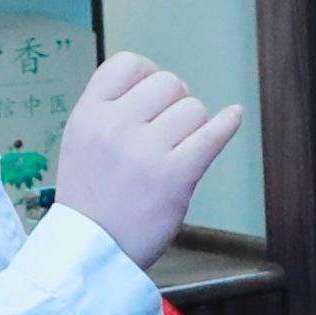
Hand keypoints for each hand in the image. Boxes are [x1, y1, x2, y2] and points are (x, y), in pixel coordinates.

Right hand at [49, 51, 242, 262]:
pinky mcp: (176, 176)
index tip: (153, 96)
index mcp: (88, 115)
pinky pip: (214, 134)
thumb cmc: (92, 197)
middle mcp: (115, 127)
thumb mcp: (82, 142)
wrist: (92, 251)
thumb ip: (111, 110)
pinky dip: (228, 123)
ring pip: (193, 108)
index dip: (147, 73)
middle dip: (174, 101)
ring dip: (193, 125)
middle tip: (168, 129)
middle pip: (168, 82)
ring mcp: (146, 151)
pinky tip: (233, 116)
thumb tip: (161, 83)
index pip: (128, 63)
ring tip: (177, 149)